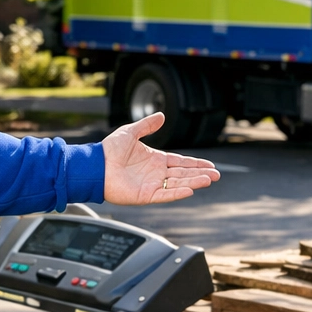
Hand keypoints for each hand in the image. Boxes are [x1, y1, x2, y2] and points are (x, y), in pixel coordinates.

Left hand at [102, 112, 220, 204]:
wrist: (94, 165)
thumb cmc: (109, 150)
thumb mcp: (130, 132)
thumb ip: (147, 126)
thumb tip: (162, 116)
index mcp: (155, 159)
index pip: (180, 162)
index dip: (195, 164)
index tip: (210, 166)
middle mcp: (155, 173)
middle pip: (183, 174)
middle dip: (200, 174)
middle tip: (216, 175)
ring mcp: (151, 185)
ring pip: (177, 184)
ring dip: (194, 182)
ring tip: (209, 180)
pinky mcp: (144, 195)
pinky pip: (164, 195)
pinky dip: (177, 193)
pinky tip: (190, 190)